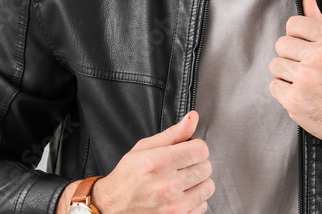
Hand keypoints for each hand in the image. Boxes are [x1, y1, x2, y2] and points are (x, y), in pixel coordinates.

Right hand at [90, 110, 213, 213]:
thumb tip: (193, 117)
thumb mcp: (145, 147)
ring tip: (183, 180)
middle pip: (206, 167)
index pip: (201, 150)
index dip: (195, 146)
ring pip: (208, 186)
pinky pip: (203, 206)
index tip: (187, 149)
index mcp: (159, 162)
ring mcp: (174, 206)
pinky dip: (195, 200)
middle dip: (197, 162)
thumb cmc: (128, 175)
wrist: (113, 205)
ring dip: (198, 181)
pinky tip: (182, 195)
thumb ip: (173, 133)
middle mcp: (168, 185)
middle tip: (182, 165)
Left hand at [268, 0, 321, 153]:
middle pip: (281, 44)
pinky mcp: (295, 100)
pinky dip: (284, 92)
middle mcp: (319, 56)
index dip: (297, 37)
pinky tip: (301, 94)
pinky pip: (274, 86)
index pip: (293, 24)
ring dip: (286, 74)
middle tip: (308, 69)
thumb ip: (320, 23)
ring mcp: (306, 79)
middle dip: (291, 56)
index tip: (305, 48)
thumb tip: (307, 0)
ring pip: (275, 64)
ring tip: (304, 82)